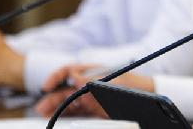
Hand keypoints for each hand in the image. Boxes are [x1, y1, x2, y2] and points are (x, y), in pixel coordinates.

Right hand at [36, 65, 154, 117]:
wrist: (152, 99)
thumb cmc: (135, 85)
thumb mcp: (116, 81)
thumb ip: (94, 80)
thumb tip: (74, 77)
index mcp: (93, 73)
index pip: (69, 71)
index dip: (56, 77)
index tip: (46, 86)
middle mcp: (89, 86)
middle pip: (65, 90)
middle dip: (51, 99)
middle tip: (41, 110)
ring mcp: (91, 100)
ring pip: (68, 104)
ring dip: (55, 109)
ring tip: (44, 116)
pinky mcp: (95, 113)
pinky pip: (77, 115)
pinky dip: (67, 117)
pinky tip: (59, 121)